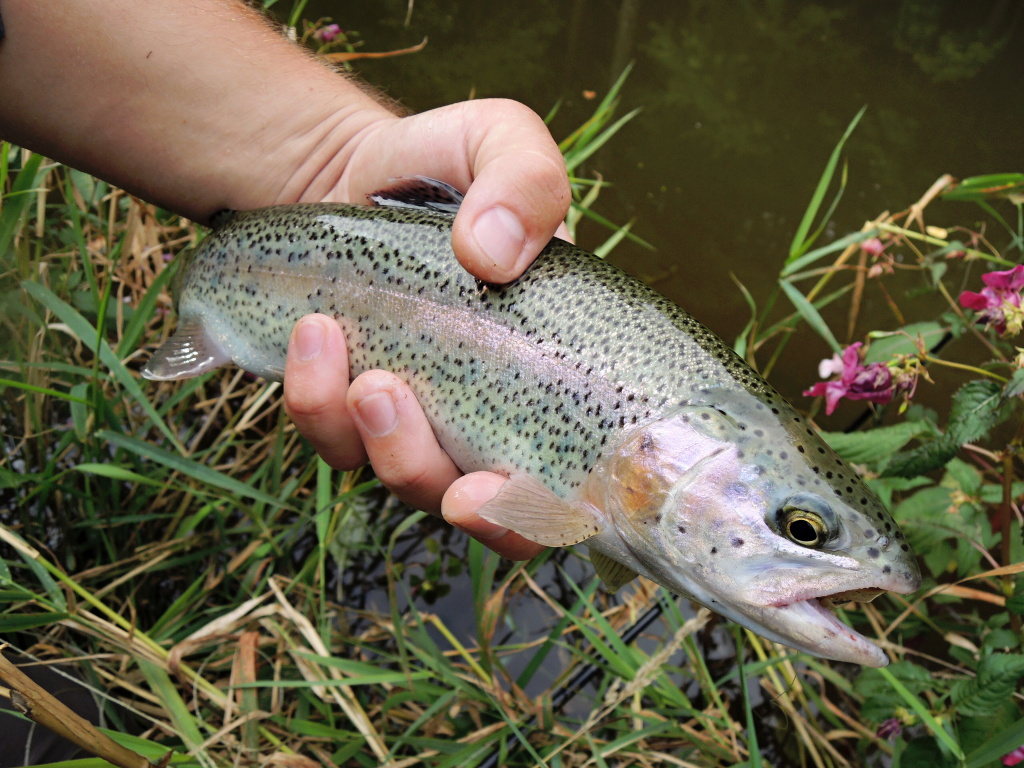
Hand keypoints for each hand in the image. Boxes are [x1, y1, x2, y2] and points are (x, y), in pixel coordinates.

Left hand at [284, 100, 569, 559]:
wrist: (348, 172)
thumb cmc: (439, 164)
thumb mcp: (498, 141)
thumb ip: (526, 181)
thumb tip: (494, 257)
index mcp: (555, 373)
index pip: (570, 482)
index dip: (532, 517)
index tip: (480, 494)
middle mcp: (495, 413)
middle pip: (483, 511)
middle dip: (434, 485)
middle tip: (389, 399)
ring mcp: (423, 420)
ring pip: (401, 480)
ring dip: (369, 434)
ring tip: (337, 349)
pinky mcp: (354, 413)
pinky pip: (333, 440)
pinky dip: (315, 401)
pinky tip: (312, 337)